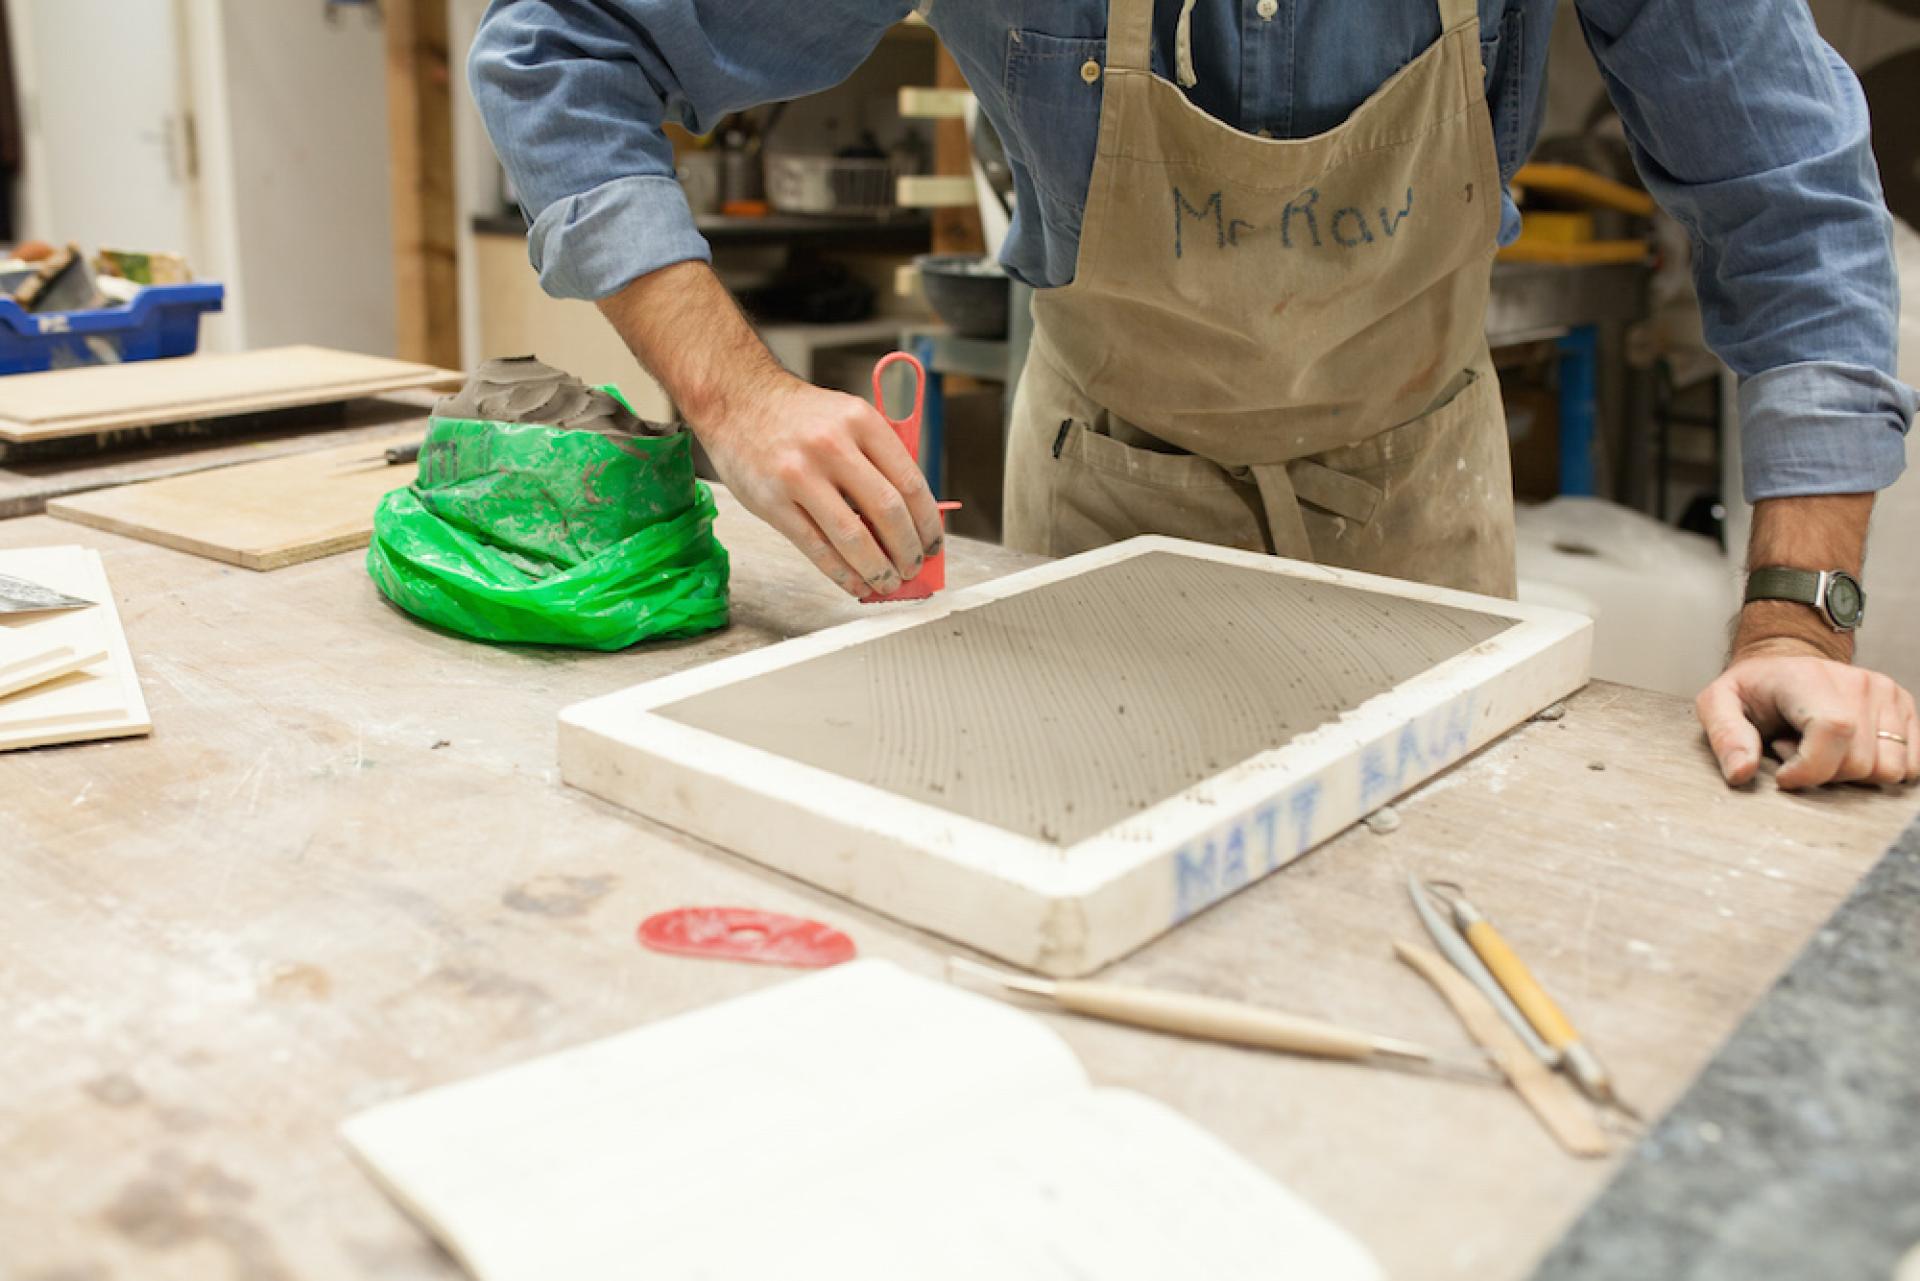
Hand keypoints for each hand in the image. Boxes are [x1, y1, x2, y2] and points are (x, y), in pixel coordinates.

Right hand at [593, 261, 942, 598]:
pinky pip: (816, 548)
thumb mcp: (846, 419)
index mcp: (861, 421)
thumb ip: (877, 461)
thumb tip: (910, 522)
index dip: (927, 522)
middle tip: (913, 569)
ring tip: (888, 582)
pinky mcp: (772, 502)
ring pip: (852, 537)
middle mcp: (832, 445)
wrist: (736, 401)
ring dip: (877, 568)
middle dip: (907, 550)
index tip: (932, 544)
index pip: (909, 481)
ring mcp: (799, 475)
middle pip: (886, 511)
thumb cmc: (798, 418)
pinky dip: (842, 573)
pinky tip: (856, 583)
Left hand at [1695, 637, 1919, 787]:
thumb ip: (1725, 736)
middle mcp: (1857, 683)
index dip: (1809, 769)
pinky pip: (1910, 764)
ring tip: (1818, 748)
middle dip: (1822, 772)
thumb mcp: (1718, 703)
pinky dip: (1876, 768)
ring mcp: (1886, 695)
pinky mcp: (1904, 708)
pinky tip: (1845, 750)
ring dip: (1850, 772)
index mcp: (1809, 680)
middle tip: (1794, 748)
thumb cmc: (1754, 687)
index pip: (1833, 731)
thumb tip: (1742, 773)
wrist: (1786, 662)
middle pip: (1859, 762)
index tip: (1783, 776)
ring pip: (1887, 769)